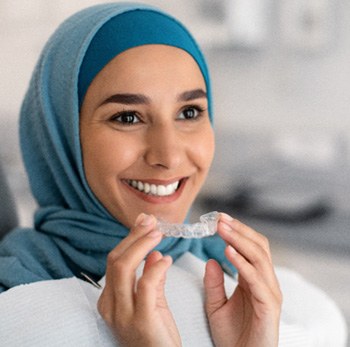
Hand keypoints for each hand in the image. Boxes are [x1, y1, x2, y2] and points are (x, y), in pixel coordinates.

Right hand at [97, 213, 180, 346]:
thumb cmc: (157, 334)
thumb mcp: (151, 302)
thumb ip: (150, 278)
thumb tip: (153, 253)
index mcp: (110, 299)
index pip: (115, 260)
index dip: (130, 238)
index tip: (144, 221)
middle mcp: (111, 305)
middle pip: (116, 260)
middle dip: (134, 236)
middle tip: (151, 222)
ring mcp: (123, 314)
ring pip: (124, 267)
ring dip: (142, 245)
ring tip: (158, 234)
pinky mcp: (141, 320)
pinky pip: (145, 284)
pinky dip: (156, 267)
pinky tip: (168, 259)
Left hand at [204, 213, 281, 346]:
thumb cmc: (232, 337)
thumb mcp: (215, 306)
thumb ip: (213, 283)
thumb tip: (210, 260)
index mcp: (253, 279)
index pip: (250, 247)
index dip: (236, 231)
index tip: (218, 219)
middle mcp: (265, 282)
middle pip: (258, 246)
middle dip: (239, 230)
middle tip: (219, 218)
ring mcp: (269, 292)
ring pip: (259, 257)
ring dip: (239, 239)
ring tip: (221, 228)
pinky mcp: (269, 306)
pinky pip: (256, 279)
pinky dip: (242, 263)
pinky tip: (227, 251)